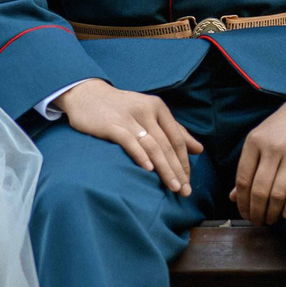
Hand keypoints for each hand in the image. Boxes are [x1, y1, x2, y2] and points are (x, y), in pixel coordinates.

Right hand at [56, 81, 202, 196]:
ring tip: (172, 187)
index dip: (185, 162)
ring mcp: (129, 118)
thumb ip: (174, 130)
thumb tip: (199, 149)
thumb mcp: (150, 113)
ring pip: (153, 146)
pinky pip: (129, 142)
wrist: (86, 95)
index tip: (188, 181)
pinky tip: (148, 170)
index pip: (177, 139)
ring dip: (164, 169)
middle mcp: (146, 111)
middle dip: (178, 170)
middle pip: (167, 145)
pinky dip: (140, 156)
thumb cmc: (121, 108)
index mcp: (158, 107)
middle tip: (184, 191)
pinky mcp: (111, 125)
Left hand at [232, 95, 285, 223]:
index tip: (243, 214)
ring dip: (273, 212)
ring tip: (271, 220)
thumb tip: (234, 196)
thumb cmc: (284, 124)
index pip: (243, 179)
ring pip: (277, 192)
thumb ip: (248, 166)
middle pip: (259, 189)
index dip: (241, 201)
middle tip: (257, 222)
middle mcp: (271, 148)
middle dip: (256, 211)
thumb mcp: (260, 138)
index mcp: (254, 142)